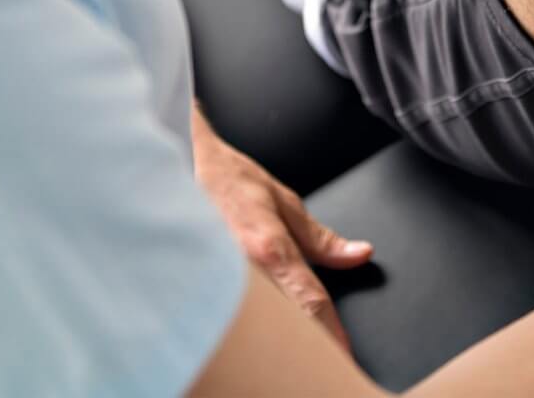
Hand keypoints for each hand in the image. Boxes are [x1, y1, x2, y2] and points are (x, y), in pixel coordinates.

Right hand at [192, 112, 371, 347]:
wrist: (174, 167)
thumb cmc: (227, 182)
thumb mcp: (282, 202)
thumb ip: (321, 238)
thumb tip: (359, 255)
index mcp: (269, 249)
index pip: (310, 301)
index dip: (332, 334)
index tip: (344, 357)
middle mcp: (242, 273)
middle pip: (282, 326)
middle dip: (301, 347)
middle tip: (315, 366)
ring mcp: (216, 285)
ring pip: (252, 330)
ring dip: (269, 345)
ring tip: (278, 363)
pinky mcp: (195, 291)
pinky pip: (221, 323)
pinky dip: (236, 335)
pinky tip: (240, 342)